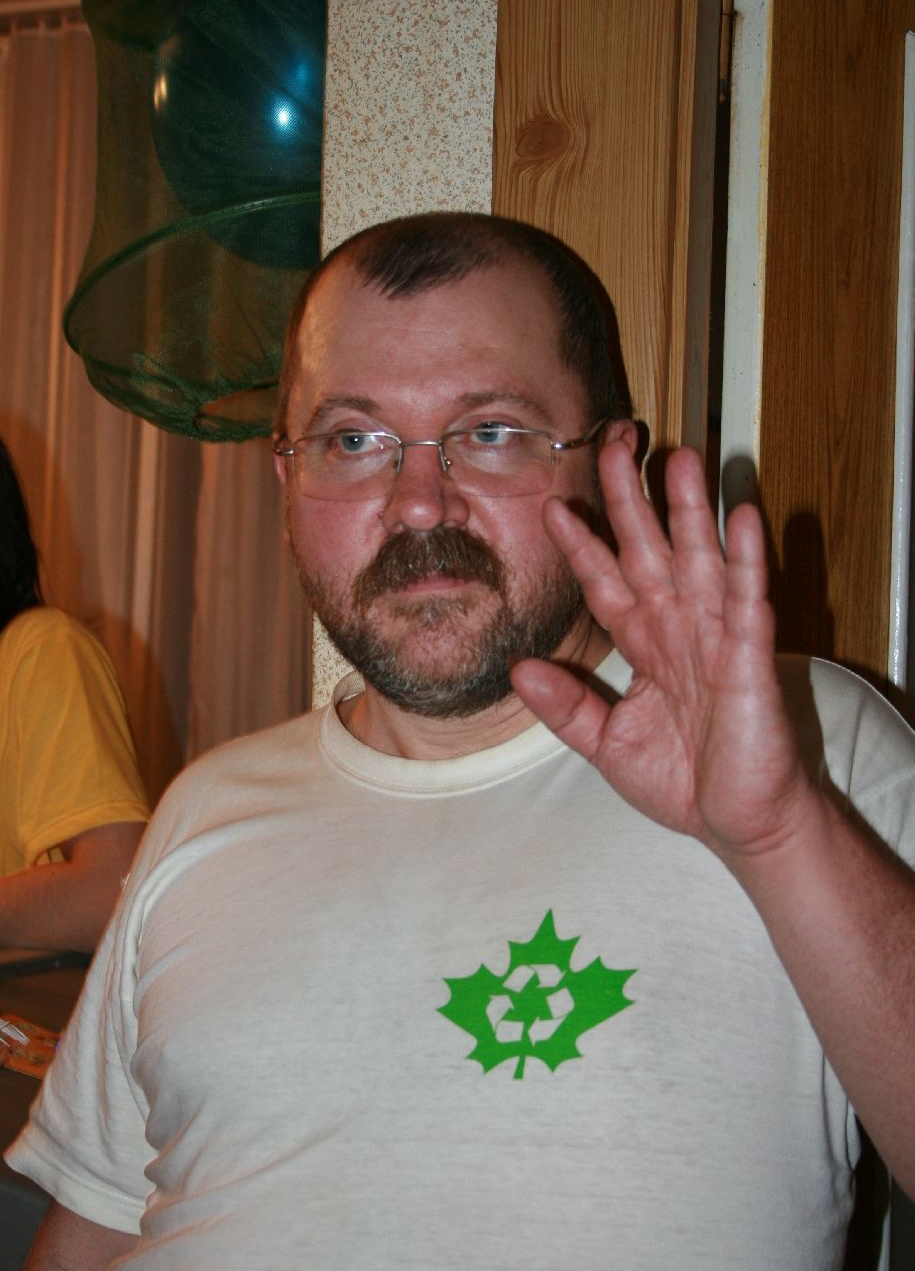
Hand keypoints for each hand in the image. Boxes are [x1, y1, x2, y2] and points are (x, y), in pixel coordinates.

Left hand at [512, 443, 809, 864]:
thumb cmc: (684, 782)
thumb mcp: (605, 745)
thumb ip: (565, 708)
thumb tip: (519, 669)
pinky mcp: (751, 657)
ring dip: (690, 509)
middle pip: (651, 550)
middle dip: (632, 499)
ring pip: (699, 559)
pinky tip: (742, 518)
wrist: (738, 826)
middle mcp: (678, 629)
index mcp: (644, 645)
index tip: (553, 507)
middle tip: (616, 444)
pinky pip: (746, 600)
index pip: (606, 581)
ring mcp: (717, 637)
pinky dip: (746, 560)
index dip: (582, 544)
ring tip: (680, 458)